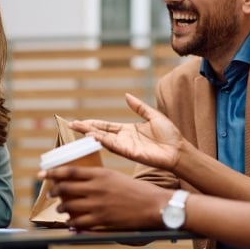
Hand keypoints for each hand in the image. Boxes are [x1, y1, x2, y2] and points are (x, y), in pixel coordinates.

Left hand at [40, 166, 169, 229]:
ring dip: (61, 208)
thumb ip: (97, 178)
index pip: (70, 171)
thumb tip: (81, 181)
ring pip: (69, 205)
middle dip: (54, 191)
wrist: (153, 205)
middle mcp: (96, 187)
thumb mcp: (115, 176)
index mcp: (100, 173)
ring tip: (61, 209)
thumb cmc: (136, 190)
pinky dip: (71, 223)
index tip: (41, 173)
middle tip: (51, 193)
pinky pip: (79, 222)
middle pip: (65, 188)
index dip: (52, 172)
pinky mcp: (102, 219)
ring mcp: (98, 204)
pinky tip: (70, 223)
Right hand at [69, 93, 184, 171]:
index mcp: (128, 130)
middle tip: (71, 125)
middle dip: (86, 129)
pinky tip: (93, 135)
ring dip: (91, 134)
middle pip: (100, 132)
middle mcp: (124, 139)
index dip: (93, 124)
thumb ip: (139, 107)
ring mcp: (126, 146)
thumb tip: (126, 96)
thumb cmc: (170, 135)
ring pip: (104, 139)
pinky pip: (114, 146)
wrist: (179, 150)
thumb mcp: (153, 116)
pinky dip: (103, 140)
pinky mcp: (130, 153)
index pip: (106, 126)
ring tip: (78, 128)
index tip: (79, 122)